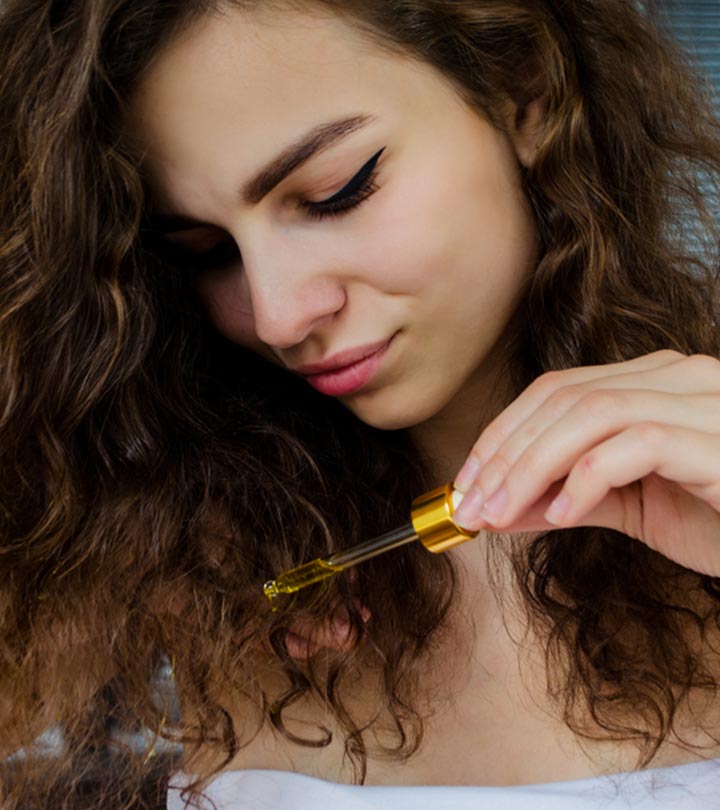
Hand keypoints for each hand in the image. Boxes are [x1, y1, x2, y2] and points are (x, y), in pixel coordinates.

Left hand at [451, 350, 719, 576]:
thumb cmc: (717, 517)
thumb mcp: (627, 506)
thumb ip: (564, 496)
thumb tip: (493, 505)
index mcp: (651, 380)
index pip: (554, 390)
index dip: (499, 434)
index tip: (464, 482)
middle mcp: (677, 376)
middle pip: (562, 398)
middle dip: (503, 454)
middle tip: (469, 506)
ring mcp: (703, 401)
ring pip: (591, 414)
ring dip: (531, 466)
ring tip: (499, 512)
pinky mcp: (717, 440)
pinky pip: (636, 444)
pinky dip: (586, 478)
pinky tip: (561, 513)